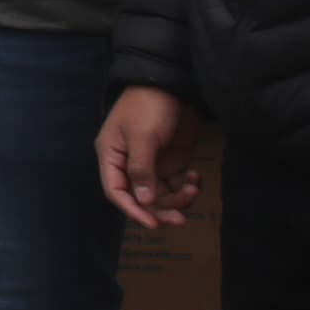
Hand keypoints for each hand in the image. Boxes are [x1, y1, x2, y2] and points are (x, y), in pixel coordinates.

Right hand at [97, 86, 202, 230]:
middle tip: (181, 219)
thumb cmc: (148, 106)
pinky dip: (187, 186)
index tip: (153, 224)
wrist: (172, 84)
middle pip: (141, 198)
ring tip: (192, 187)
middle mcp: (130, 163)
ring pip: (162, 194)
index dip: (132, 210)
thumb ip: (141, 169)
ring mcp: (152, 163)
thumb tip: (143, 201)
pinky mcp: (171, 161)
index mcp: (112, 155)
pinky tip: (196, 178)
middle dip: (161, 209)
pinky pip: (177, 184)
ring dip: (178, 198)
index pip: (116, 191)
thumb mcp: (142, 136)